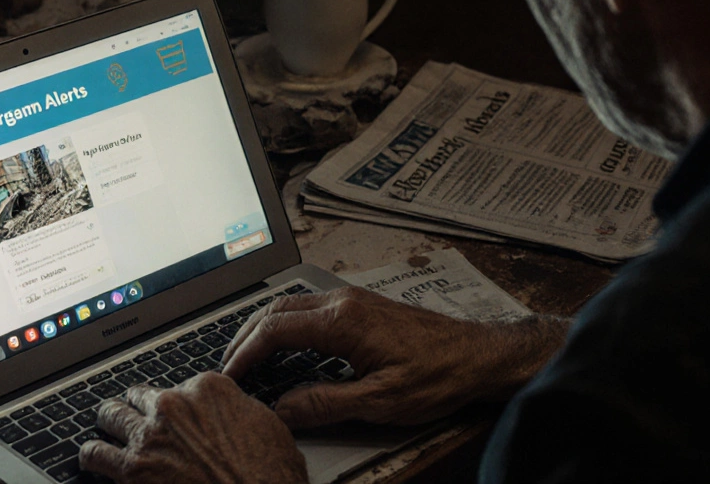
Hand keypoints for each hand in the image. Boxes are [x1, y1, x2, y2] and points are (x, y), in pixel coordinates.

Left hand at [79, 373, 307, 483]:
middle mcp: (174, 405)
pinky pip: (94, 453)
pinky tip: (93, 457)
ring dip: (110, 422)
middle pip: (142, 395)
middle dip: (142, 407)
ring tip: (108, 426)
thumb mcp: (267, 426)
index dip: (181, 403)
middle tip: (140, 417)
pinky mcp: (131, 470)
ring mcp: (149, 436)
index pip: (181, 384)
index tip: (179, 413)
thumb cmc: (269, 475)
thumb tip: (233, 412)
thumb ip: (240, 410)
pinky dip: (91, 455)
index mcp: (208, 388)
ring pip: (112, 414)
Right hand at [221, 286, 566, 428]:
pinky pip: (310, 309)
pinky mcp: (362, 307)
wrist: (479, 355)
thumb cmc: (438, 375)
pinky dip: (286, 327)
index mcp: (342, 320)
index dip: (245, 354)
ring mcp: (352, 300)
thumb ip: (326, 404)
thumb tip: (283, 409)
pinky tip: (286, 350)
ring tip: (250, 360)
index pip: (273, 330)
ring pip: (291, 306)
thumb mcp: (380, 401)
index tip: (230, 377)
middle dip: (246, 339)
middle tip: (230, 369)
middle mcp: (342, 301)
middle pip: (275, 311)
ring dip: (265, 330)